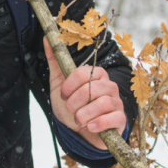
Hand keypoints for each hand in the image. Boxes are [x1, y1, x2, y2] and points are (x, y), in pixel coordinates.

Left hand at [44, 36, 125, 150]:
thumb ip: (55, 60)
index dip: (68, 86)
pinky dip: (98, 124)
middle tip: (69, 109)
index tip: (63, 94)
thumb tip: (46, 37)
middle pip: (90, 89)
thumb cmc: (70, 103)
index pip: (82, 73)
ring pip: (101, 104)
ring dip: (83, 114)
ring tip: (78, 119)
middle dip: (74, 102)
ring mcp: (117, 101)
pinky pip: (113, 118)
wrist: (78, 130)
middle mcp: (109, 85)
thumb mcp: (59, 81)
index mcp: (95, 73)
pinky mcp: (121, 118)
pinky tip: (89, 126)